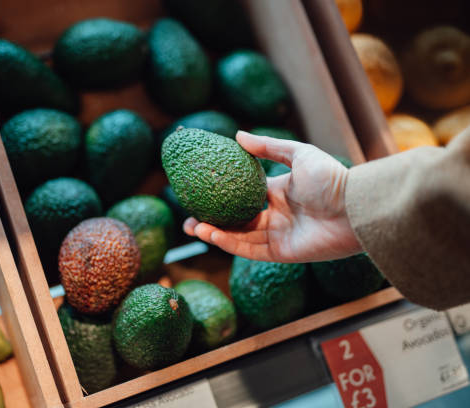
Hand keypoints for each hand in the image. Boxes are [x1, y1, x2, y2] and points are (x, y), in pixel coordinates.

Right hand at [184, 131, 361, 262]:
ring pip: (239, 237)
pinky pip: (250, 250)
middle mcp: (275, 215)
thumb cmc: (332, 179)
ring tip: (193, 227)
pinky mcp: (281, 253)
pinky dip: (229, 243)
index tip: (200, 193)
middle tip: (189, 218)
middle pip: (236, 221)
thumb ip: (268, 147)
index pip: (243, 196)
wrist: (355, 209)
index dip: (221, 197)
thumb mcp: (299, 154)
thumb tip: (238, 135)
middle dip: (212, 221)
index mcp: (277, 193)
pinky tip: (211, 234)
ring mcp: (277, 236)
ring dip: (215, 233)